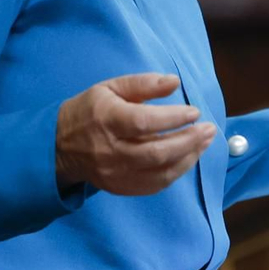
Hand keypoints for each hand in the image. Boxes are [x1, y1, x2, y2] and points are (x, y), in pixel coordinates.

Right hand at [55, 73, 214, 194]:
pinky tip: (188, 157)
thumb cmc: (89, 111)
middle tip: (209, 129)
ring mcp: (115, 173)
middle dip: (189, 141)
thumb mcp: (111, 87)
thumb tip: (175, 82)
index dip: (173, 118)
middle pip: (156, 152)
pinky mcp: (119, 187)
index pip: (144, 122)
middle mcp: (110, 150)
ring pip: (159, 172)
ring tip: (204, 142)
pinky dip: (176, 172)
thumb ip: (143, 84)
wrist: (60, 147)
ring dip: (188, 157)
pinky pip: (154, 185)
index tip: (194, 112)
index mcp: (106, 120)